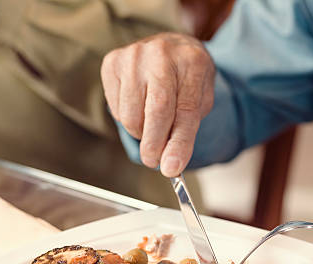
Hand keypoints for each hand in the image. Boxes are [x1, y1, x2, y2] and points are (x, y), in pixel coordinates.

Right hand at [101, 33, 214, 176]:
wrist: (174, 47)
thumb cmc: (188, 78)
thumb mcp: (201, 100)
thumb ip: (187, 129)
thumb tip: (170, 164)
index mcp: (192, 62)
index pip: (186, 111)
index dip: (178, 144)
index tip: (171, 168)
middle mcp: (161, 55)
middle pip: (155, 112)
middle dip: (154, 145)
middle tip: (155, 161)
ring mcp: (133, 56)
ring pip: (130, 115)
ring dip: (142, 133)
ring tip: (153, 126)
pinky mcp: (111, 63)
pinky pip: (116, 109)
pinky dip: (128, 119)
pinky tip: (140, 109)